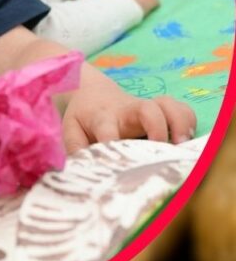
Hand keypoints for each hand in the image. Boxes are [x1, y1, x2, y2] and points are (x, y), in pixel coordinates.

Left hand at [63, 82, 196, 152]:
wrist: (92, 91)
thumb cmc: (83, 117)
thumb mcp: (71, 129)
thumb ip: (75, 147)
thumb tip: (81, 169)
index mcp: (102, 117)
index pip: (108, 130)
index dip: (113, 145)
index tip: (118, 165)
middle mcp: (127, 110)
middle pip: (147, 109)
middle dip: (158, 128)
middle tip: (162, 152)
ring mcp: (146, 106)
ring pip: (168, 105)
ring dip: (180, 123)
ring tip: (183, 146)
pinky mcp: (160, 107)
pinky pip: (181, 108)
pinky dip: (189, 121)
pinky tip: (188, 139)